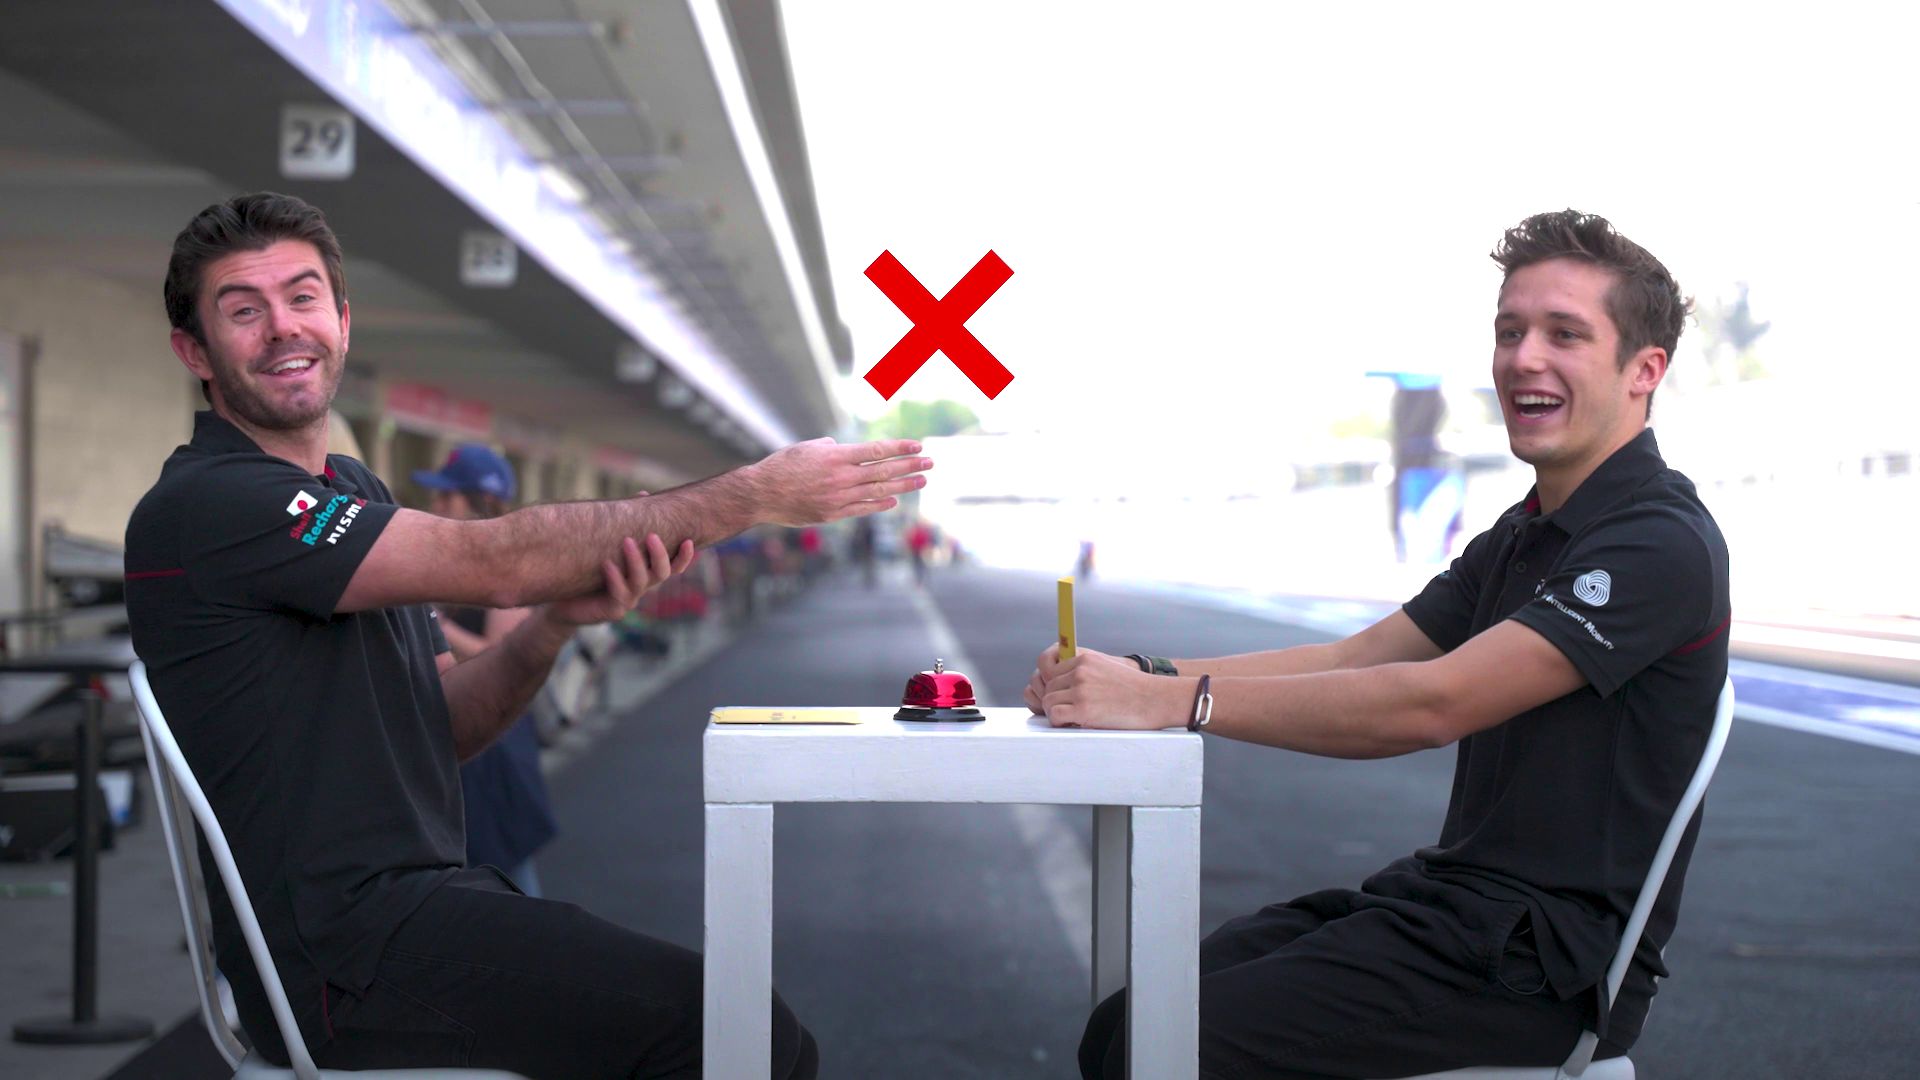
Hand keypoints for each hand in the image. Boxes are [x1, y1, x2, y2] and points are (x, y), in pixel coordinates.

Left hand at [543, 534, 694, 627]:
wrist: (566, 601)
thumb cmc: (591, 569)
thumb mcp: (610, 544)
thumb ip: (628, 524)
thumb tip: (644, 493)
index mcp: (646, 573)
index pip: (673, 566)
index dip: (684, 557)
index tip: (688, 540)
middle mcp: (642, 587)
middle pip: (662, 573)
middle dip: (659, 554)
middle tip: (651, 535)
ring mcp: (629, 600)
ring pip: (641, 582)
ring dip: (636, 561)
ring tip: (626, 541)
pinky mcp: (613, 609)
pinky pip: (619, 594)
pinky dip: (615, 578)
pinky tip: (607, 565)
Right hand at [751, 438, 931, 525]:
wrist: (761, 494)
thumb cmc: (782, 466)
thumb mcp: (807, 448)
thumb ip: (831, 448)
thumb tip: (845, 448)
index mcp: (836, 456)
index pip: (877, 451)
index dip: (900, 448)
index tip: (918, 446)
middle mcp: (841, 476)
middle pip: (884, 471)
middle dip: (910, 466)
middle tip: (930, 463)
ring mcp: (838, 497)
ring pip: (878, 491)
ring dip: (903, 486)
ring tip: (921, 481)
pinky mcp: (832, 514)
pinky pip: (862, 509)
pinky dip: (880, 504)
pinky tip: (894, 500)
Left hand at [1037, 654, 1188, 729]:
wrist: (1155, 700)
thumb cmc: (1134, 689)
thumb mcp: (1107, 668)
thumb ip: (1085, 672)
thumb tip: (1064, 686)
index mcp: (1085, 659)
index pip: (1051, 670)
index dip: (1055, 687)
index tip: (1063, 697)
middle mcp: (1080, 671)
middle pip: (1048, 687)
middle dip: (1055, 701)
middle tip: (1069, 712)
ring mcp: (1081, 689)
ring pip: (1048, 701)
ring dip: (1055, 712)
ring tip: (1072, 719)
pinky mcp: (1083, 708)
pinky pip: (1054, 715)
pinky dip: (1059, 722)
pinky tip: (1072, 723)